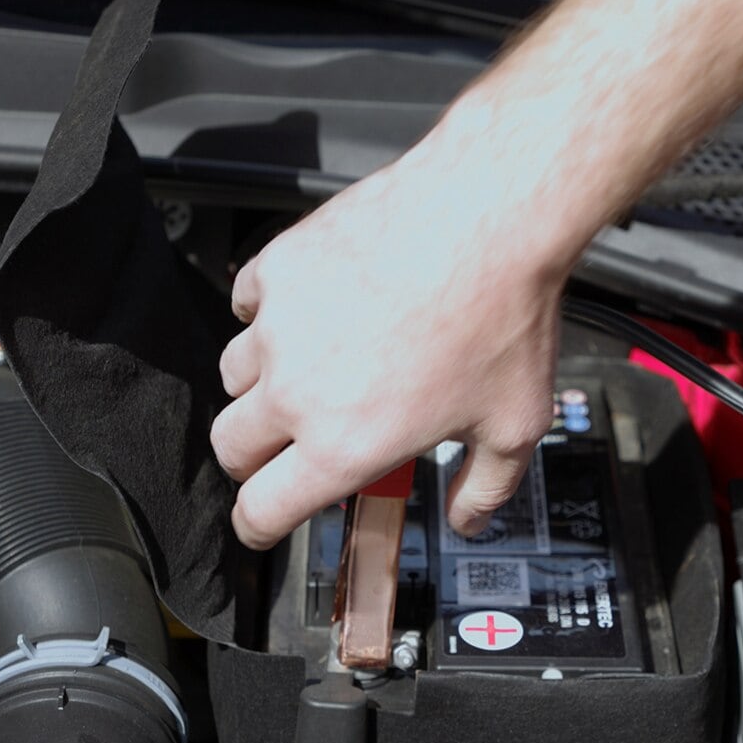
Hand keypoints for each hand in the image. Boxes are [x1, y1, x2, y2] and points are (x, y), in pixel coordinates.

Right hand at [211, 150, 571, 549]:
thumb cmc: (501, 317)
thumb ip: (483, 488)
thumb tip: (467, 518)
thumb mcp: (513, 426)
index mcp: (343, 445)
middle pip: (230, 447)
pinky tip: (313, 313)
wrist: (490, 216)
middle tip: (291, 450)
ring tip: (314, 375)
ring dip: (261, 387)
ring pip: (233, 376)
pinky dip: (268, 315)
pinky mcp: (279, 267)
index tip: (264, 521)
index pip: (262, 510)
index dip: (259, 526)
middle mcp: (297, 391)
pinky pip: (247, 303)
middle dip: (256, 460)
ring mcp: (279, 325)